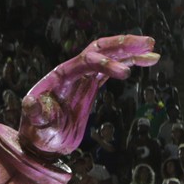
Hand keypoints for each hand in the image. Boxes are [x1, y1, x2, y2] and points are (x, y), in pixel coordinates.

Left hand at [21, 36, 158, 155]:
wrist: (42, 141)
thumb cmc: (38, 133)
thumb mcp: (35, 126)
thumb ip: (35, 114)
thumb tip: (30, 103)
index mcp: (60, 76)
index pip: (85, 62)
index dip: (106, 65)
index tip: (127, 74)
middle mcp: (72, 71)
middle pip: (99, 49)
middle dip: (123, 45)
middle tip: (147, 43)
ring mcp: (83, 77)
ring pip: (109, 55)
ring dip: (130, 50)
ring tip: (152, 48)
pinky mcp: (91, 85)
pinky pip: (112, 68)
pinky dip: (130, 62)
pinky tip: (149, 60)